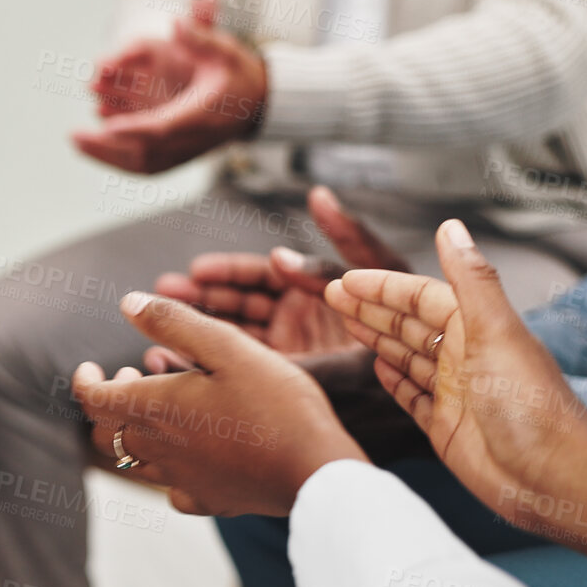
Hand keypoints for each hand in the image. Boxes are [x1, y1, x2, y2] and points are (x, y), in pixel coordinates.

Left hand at [72, 11, 267, 174]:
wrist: (260, 105)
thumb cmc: (240, 74)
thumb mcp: (225, 50)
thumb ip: (201, 37)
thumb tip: (176, 23)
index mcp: (200, 114)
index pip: (163, 127)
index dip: (135, 128)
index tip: (107, 126)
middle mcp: (191, 139)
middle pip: (145, 151)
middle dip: (107, 147)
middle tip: (73, 135)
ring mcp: (186, 153)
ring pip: (141, 164)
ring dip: (107, 156)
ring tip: (77, 141)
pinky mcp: (180, 158)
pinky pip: (145, 167)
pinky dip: (118, 161)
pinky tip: (96, 149)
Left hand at [73, 293, 365, 516]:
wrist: (315, 472)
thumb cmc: (276, 404)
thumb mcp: (227, 347)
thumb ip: (174, 323)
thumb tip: (128, 303)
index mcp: (153, 409)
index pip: (91, 398)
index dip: (84, 380)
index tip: (90, 367)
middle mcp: (156, 449)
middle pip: (105, 431)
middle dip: (111, 401)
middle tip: (134, 378)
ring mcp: (179, 479)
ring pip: (134, 460)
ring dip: (136, 430)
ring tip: (165, 406)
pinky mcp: (207, 500)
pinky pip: (171, 487)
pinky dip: (169, 466)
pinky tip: (193, 453)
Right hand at [150, 187, 408, 362]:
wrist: (429, 389)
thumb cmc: (414, 329)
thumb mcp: (384, 273)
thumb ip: (350, 235)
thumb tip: (317, 197)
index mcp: (312, 290)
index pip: (260, 276)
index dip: (228, 272)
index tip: (198, 270)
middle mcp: (296, 320)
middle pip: (236, 305)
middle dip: (200, 299)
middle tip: (164, 295)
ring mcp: (288, 352)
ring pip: (230, 337)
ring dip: (195, 332)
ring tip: (157, 335)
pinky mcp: (283, 382)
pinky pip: (238, 371)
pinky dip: (207, 367)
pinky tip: (178, 366)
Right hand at [325, 220, 586, 565]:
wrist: (550, 475)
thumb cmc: (532, 406)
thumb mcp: (496, 330)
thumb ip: (471, 278)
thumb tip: (452, 228)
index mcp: (476, 328)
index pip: (420, 296)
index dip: (382, 286)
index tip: (345, 279)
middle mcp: (464, 356)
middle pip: (408, 323)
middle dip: (369, 307)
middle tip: (330, 295)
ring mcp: (453, 391)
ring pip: (405, 355)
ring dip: (375, 337)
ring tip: (343, 323)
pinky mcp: (445, 425)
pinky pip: (411, 396)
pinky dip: (392, 380)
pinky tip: (377, 367)